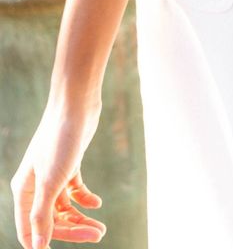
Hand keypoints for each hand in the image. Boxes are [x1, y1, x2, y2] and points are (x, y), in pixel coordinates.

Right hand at [11, 98, 104, 247]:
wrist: (76, 105)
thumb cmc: (59, 141)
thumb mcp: (50, 182)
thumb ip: (42, 216)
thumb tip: (37, 247)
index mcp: (24, 191)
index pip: (29, 229)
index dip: (44, 243)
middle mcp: (36, 185)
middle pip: (51, 220)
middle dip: (73, 230)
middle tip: (98, 234)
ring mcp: (53, 174)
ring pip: (64, 207)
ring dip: (81, 218)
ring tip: (101, 228)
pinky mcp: (69, 164)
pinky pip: (74, 190)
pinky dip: (85, 199)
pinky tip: (96, 203)